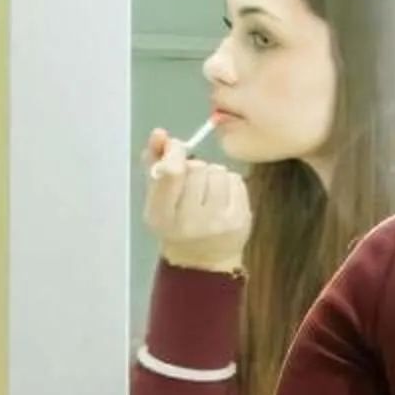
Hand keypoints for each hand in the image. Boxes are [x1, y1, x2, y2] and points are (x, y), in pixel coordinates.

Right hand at [142, 128, 251, 274]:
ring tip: (206, 191)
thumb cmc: (175, 224)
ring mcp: (219, 221)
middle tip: (191, 184)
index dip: (174, 153)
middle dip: (193, 168)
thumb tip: (160, 134)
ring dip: (212, 174)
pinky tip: (221, 197)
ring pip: (217, 171)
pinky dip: (228, 182)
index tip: (176, 148)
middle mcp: (191, 220)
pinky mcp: (240, 219)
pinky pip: (235, 180)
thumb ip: (154, 163)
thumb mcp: (156, 199)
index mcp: (163, 215)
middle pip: (197, 168)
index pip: (172, 173)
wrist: (202, 260)